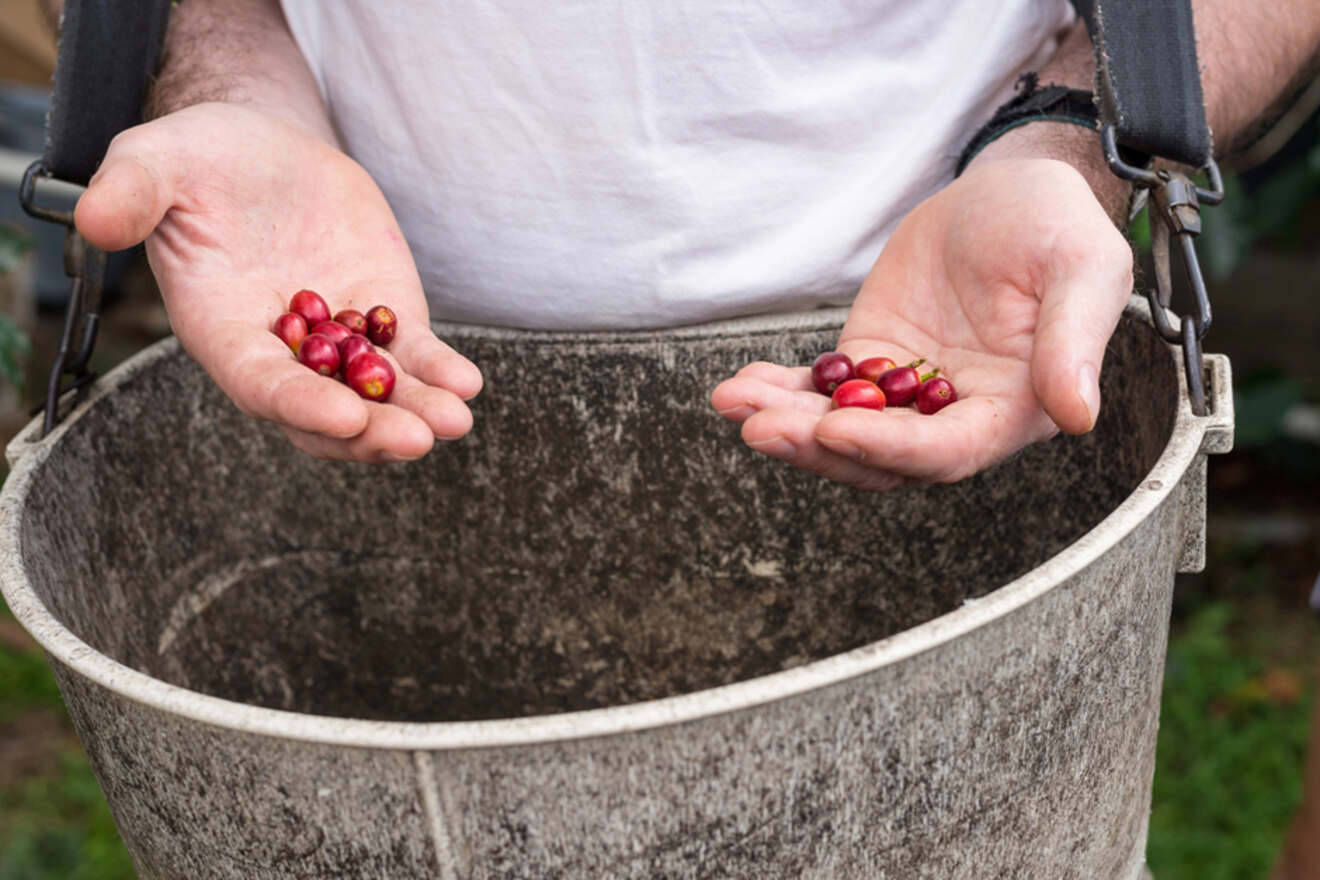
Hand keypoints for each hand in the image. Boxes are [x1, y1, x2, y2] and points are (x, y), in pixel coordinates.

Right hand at [74, 103, 481, 461]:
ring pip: (378, 396)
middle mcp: (282, 353)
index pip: (260, 384)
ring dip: (417, 412)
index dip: (300, 405)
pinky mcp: (383, 318)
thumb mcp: (156, 161)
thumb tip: (96, 218)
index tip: (344, 417)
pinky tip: (467, 384)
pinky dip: (440, 372)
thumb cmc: (200, 160)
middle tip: (416, 439)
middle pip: (326, 414)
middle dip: (370, 432)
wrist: (265, 151)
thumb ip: (131, 193)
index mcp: (223, 331)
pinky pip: (414, 356)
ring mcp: (338, 343)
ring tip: (455, 420)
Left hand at [711, 157, 1132, 489]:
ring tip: (734, 401)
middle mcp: (955, 415)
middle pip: (880, 457)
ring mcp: (906, 393)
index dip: (890, 448)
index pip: (947, 452)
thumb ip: (1074, 342)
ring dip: (786, 423)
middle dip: (817, 446)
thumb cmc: (1058, 227)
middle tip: (760, 427)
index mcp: (1012, 410)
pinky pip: (820, 390)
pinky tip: (737, 387)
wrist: (1011, 190)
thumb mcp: (1084, 270)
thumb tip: (1076, 415)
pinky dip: (779, 391)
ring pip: (840, 430)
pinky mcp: (870, 360)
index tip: (834, 429)